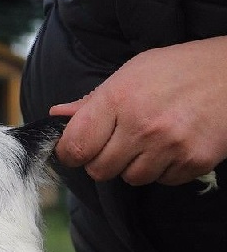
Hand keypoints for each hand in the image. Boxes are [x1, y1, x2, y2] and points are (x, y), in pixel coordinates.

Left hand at [50, 36, 226, 185]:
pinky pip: (163, 181)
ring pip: (131, 179)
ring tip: (151, 140)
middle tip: (118, 143)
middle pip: (99, 170)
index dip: (70, 152)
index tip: (76, 149)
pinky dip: (165, 170)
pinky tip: (173, 145)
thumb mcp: (130, 73)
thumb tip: (56, 115)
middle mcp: (141, 125)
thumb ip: (92, 101)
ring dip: (135, 166)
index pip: (75, 147)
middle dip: (103, 161)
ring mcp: (169, 146)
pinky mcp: (194, 161)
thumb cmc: (178, 69)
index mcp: (117, 99)